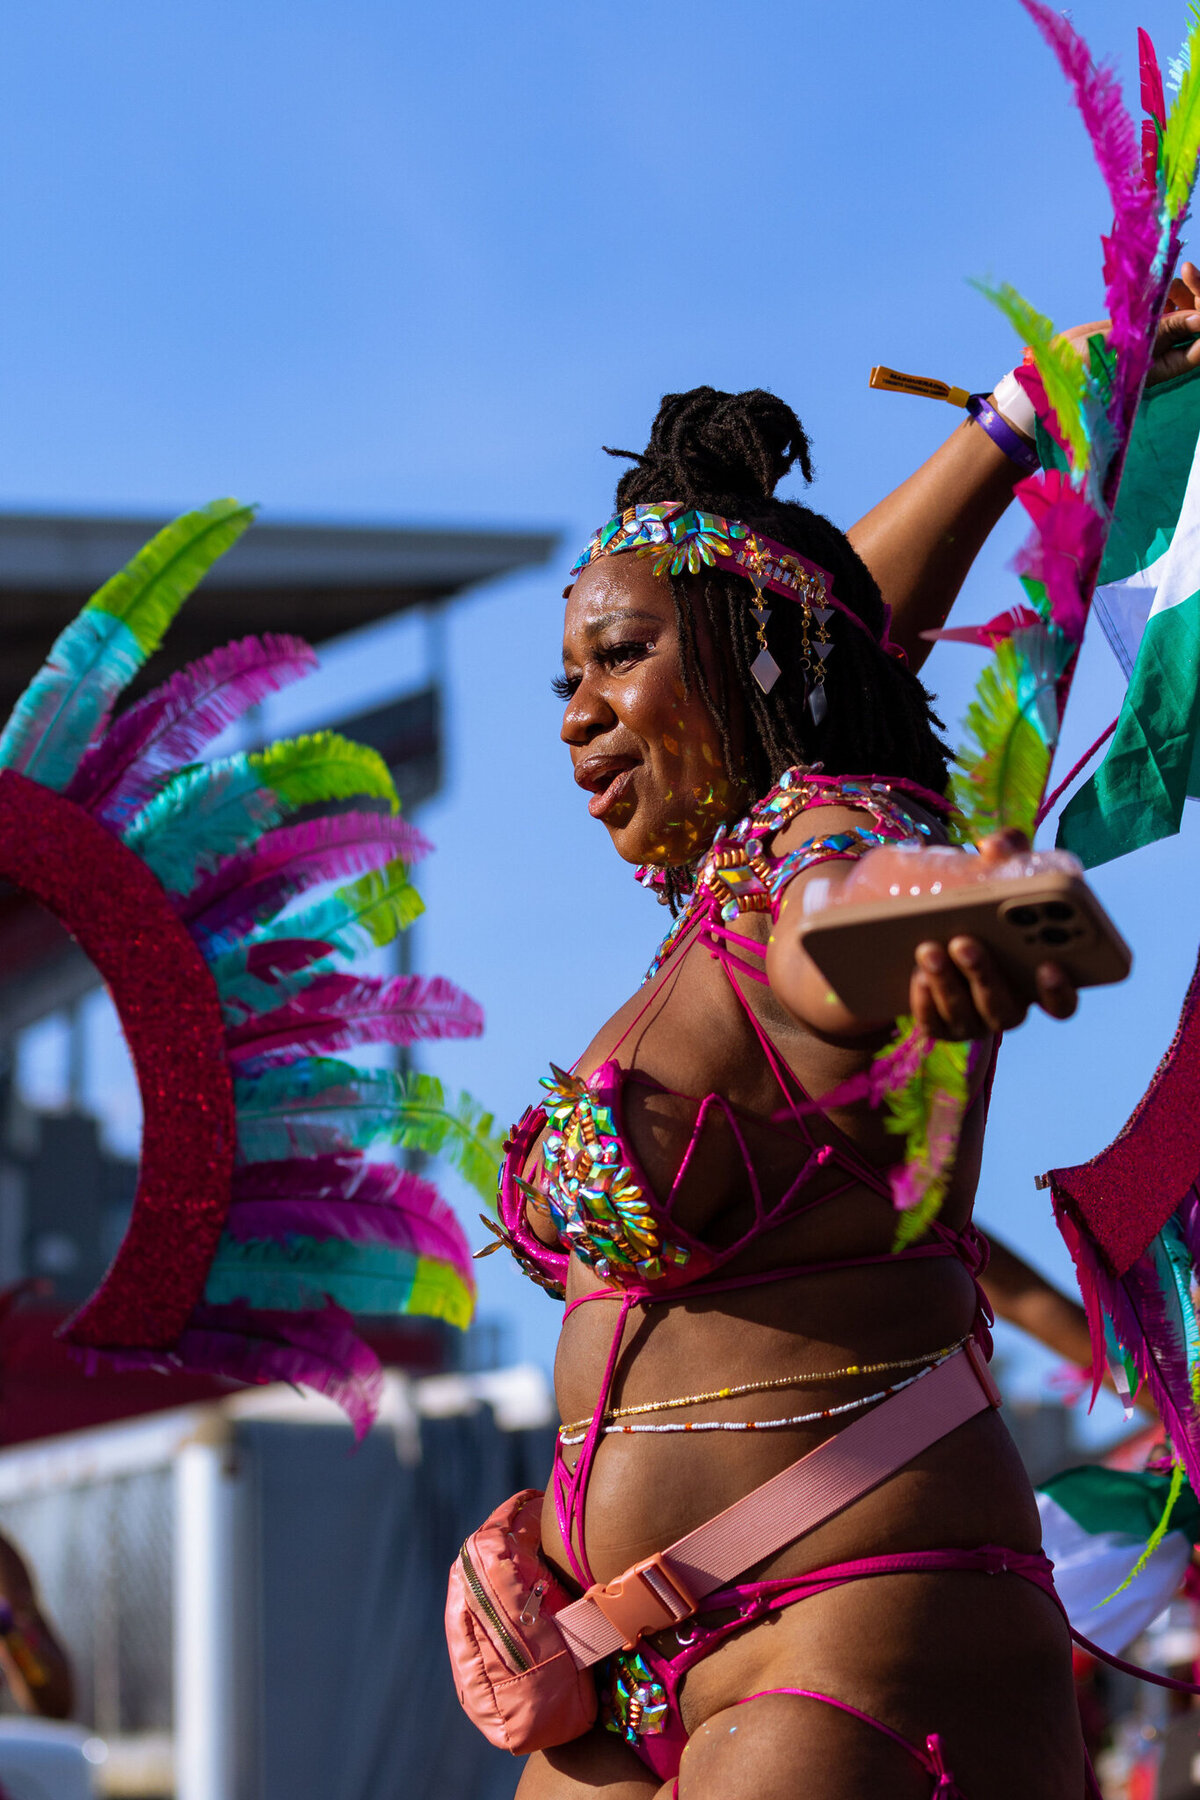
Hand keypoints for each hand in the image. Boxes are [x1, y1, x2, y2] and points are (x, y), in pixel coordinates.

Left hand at [908, 830, 1077, 1039]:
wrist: (909, 930)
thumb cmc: (969, 900)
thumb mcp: (990, 872)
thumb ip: (1006, 853)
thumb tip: (995, 846)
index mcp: (1034, 979)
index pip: (1061, 1002)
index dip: (1060, 991)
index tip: (1049, 965)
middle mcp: (1008, 1007)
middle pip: (1008, 1010)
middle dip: (985, 975)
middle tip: (964, 941)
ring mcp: (972, 1021)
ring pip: (967, 1017)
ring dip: (948, 984)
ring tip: (927, 948)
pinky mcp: (938, 1025)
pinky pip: (933, 1024)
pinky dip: (924, 1001)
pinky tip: (914, 975)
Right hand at [1057, 261, 1199, 387]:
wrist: (1061, 365)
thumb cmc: (1091, 368)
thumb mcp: (1131, 350)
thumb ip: (1166, 332)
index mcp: (1168, 366)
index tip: (1198, 297)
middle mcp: (1167, 351)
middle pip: (1198, 321)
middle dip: (1198, 295)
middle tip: (1188, 270)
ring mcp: (1155, 337)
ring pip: (1185, 310)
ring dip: (1184, 292)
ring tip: (1172, 279)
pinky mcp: (1142, 324)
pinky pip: (1166, 305)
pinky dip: (1167, 292)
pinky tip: (1161, 283)